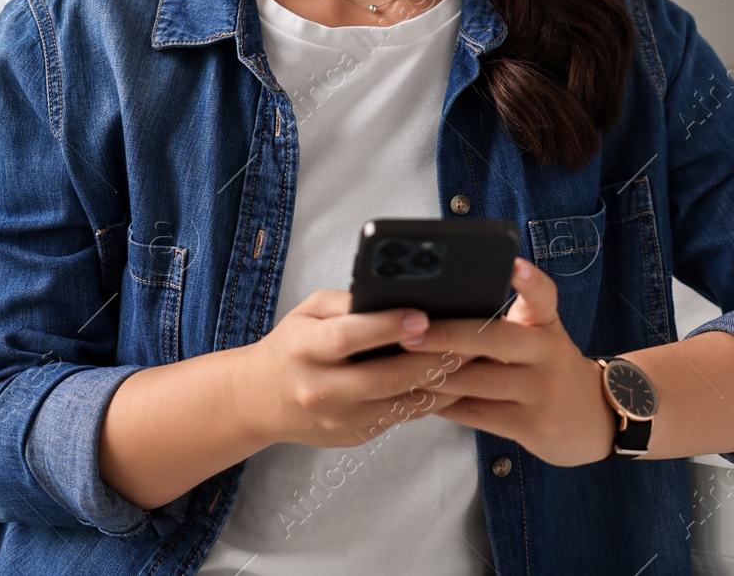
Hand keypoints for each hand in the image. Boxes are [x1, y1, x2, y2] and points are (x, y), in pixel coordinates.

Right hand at [232, 288, 467, 449]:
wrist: (261, 399)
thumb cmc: (293, 345)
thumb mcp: (309, 311)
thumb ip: (349, 302)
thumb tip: (396, 296)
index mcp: (306, 348)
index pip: (349, 337)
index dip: (387, 326)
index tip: (423, 316)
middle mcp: (321, 388)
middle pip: (385, 377)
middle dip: (432, 359)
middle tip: (468, 341)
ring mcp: (339, 419)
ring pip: (401, 403)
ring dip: (441, 383)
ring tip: (472, 361)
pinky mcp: (355, 436)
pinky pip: (401, 417)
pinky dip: (430, 399)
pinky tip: (453, 381)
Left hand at [408, 257, 617, 466]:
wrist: (594, 419)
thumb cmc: (548, 368)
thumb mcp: (541, 337)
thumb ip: (504, 323)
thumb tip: (437, 312)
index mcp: (547, 324)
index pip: (543, 295)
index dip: (529, 279)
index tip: (513, 263)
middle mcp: (549, 353)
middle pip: (496, 338)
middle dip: (447, 336)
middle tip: (409, 334)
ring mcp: (543, 392)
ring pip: (479, 381)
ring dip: (435, 375)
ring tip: (400, 367)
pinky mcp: (533, 426)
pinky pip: (478, 414)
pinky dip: (445, 405)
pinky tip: (421, 397)